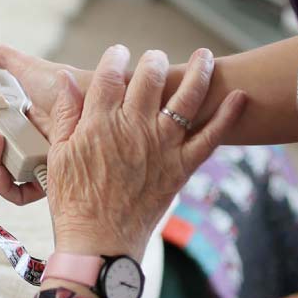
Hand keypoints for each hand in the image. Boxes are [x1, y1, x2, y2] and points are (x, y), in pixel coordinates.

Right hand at [0, 45, 91, 204]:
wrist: (95, 103)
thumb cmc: (71, 85)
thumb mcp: (31, 70)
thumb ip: (4, 58)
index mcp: (18, 122)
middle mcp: (25, 143)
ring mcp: (35, 161)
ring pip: (1, 174)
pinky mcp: (47, 178)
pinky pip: (20, 194)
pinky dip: (6, 187)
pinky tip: (4, 172)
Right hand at [46, 45, 245, 259]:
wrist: (99, 243)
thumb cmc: (73, 202)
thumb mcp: (59, 155)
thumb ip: (66, 114)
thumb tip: (67, 79)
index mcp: (98, 123)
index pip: (109, 75)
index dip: (115, 57)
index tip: (117, 53)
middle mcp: (133, 127)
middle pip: (150, 77)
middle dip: (152, 60)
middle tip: (153, 59)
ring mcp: (161, 146)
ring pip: (186, 98)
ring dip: (199, 72)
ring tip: (205, 57)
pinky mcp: (181, 167)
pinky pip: (211, 137)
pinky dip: (227, 116)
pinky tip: (238, 98)